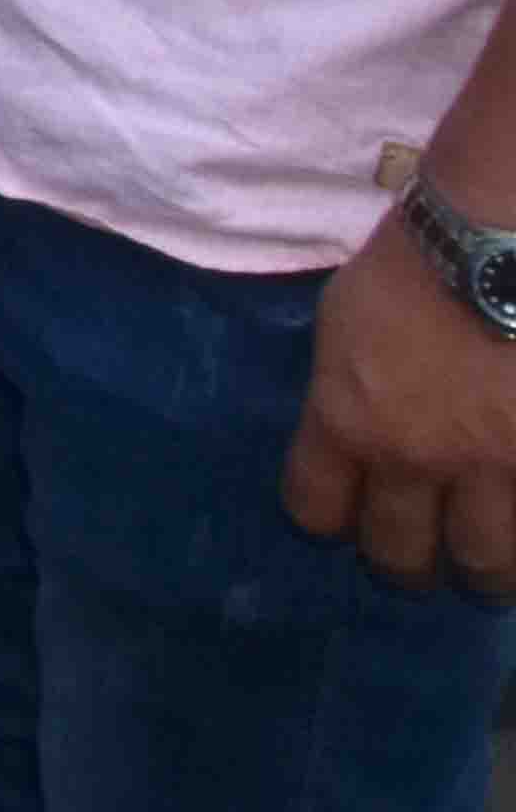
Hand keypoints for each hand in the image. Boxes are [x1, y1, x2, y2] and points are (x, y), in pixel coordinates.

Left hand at [287, 204, 515, 596]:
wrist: (495, 243)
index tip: (343, 518)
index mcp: (349, 420)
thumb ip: (345, 391)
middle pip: (401, 555)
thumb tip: (354, 430)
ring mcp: (495, 466)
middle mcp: (416, 457)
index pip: (316, 508)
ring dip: (483, 568)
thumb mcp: (343, 324)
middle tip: (422, 558)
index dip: (328, 519)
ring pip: (486, 562)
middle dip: (408, 565)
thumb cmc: (413, 263)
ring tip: (488, 565)